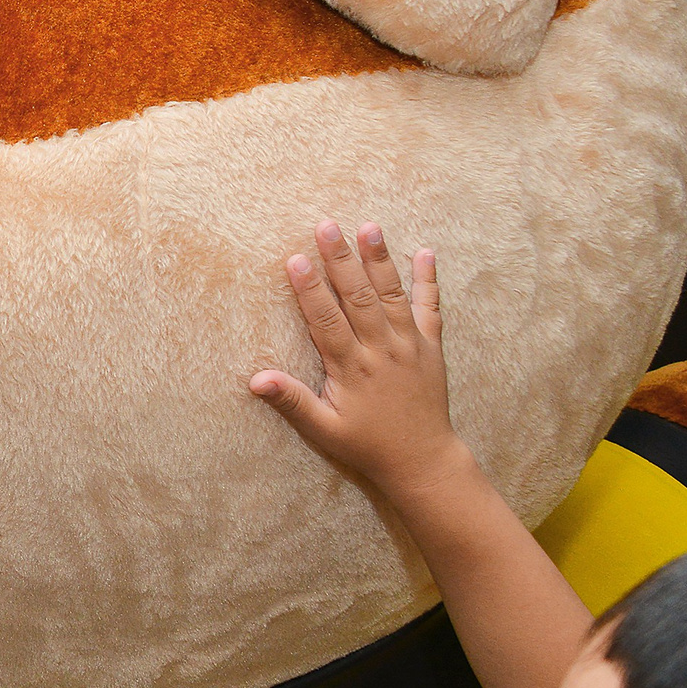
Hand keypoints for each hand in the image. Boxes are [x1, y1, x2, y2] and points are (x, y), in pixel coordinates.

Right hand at [249, 221, 469, 504]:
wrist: (424, 461)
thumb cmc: (367, 445)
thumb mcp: (323, 429)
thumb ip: (291, 401)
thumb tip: (255, 380)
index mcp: (353, 368)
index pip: (326, 321)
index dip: (310, 289)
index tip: (296, 259)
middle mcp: (382, 350)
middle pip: (358, 297)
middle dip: (341, 260)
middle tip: (326, 226)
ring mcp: (410, 346)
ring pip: (393, 295)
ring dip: (380, 260)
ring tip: (369, 227)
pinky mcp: (430, 348)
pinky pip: (431, 308)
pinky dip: (428, 280)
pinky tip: (425, 253)